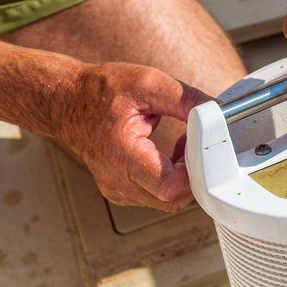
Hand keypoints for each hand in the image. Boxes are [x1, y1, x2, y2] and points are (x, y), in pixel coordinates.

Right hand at [54, 63, 209, 211]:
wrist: (68, 103)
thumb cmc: (102, 92)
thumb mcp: (148, 84)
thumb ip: (187, 100)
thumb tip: (218, 111)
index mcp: (122, 154)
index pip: (169, 187)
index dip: (192, 173)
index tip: (196, 149)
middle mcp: (117, 180)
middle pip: (172, 200)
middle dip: (192, 176)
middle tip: (191, 146)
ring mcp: (117, 190)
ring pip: (166, 202)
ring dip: (182, 179)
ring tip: (178, 148)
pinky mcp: (120, 192)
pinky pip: (155, 198)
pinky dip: (169, 181)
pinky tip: (166, 157)